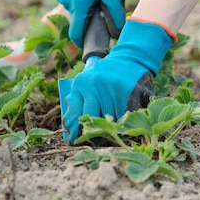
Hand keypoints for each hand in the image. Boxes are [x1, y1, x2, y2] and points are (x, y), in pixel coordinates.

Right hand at [55, 0, 125, 46]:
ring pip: (78, 7)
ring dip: (90, 3)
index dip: (84, 42)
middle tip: (108, 1)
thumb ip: (114, 13)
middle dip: (93, 15)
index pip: (76, 34)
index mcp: (78, 6)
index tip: (95, 42)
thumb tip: (116, 32)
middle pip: (80, 19)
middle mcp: (66, 1)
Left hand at [61, 19, 174, 143]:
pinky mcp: (127, 90)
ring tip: (112, 129)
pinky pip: (124, 114)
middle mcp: (94, 84)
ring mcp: (111, 86)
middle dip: (94, 132)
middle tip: (97, 139)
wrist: (130, 58)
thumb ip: (76, 103)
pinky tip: (124, 120)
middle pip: (92, 119)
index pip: (76, 115)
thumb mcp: (86, 84)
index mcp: (81, 83)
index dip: (77, 132)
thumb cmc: (105, 77)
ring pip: (109, 119)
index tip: (77, 141)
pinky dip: (124, 121)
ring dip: (111, 127)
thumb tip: (69, 132)